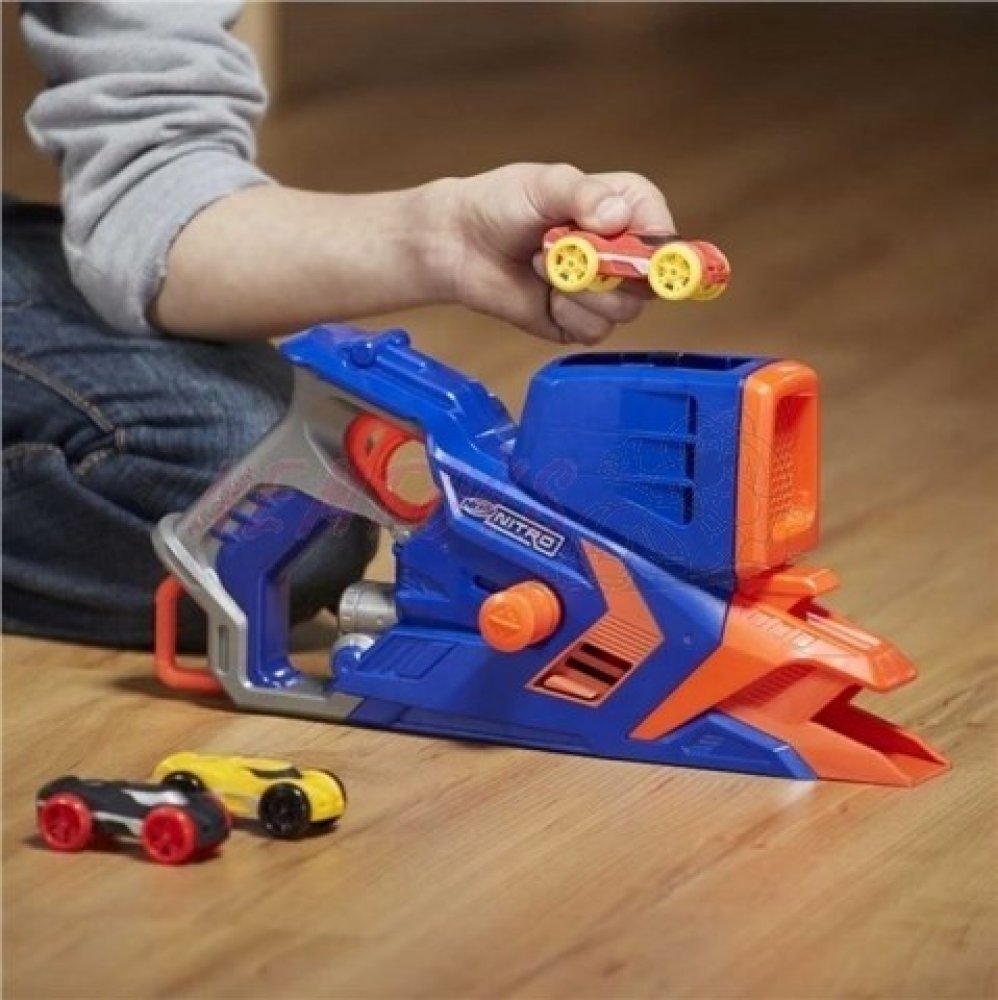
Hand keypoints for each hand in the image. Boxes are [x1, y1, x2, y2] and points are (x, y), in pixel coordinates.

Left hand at [438, 163, 674, 343]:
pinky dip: (568, 315)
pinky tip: (546, 295)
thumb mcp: (544, 185)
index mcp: (626, 210)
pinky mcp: (580, 322)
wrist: (459, 243)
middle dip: (610, 274)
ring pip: (624, 311)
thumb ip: (582, 195)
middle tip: (571, 256)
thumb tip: (617, 217)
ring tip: (545, 265)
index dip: (659, 251)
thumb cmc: (502, 203)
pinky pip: (594, 332)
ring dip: (581, 293)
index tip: (638, 255)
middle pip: (651, 282)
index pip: (664, 235)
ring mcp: (603, 292)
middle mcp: (623, 253)